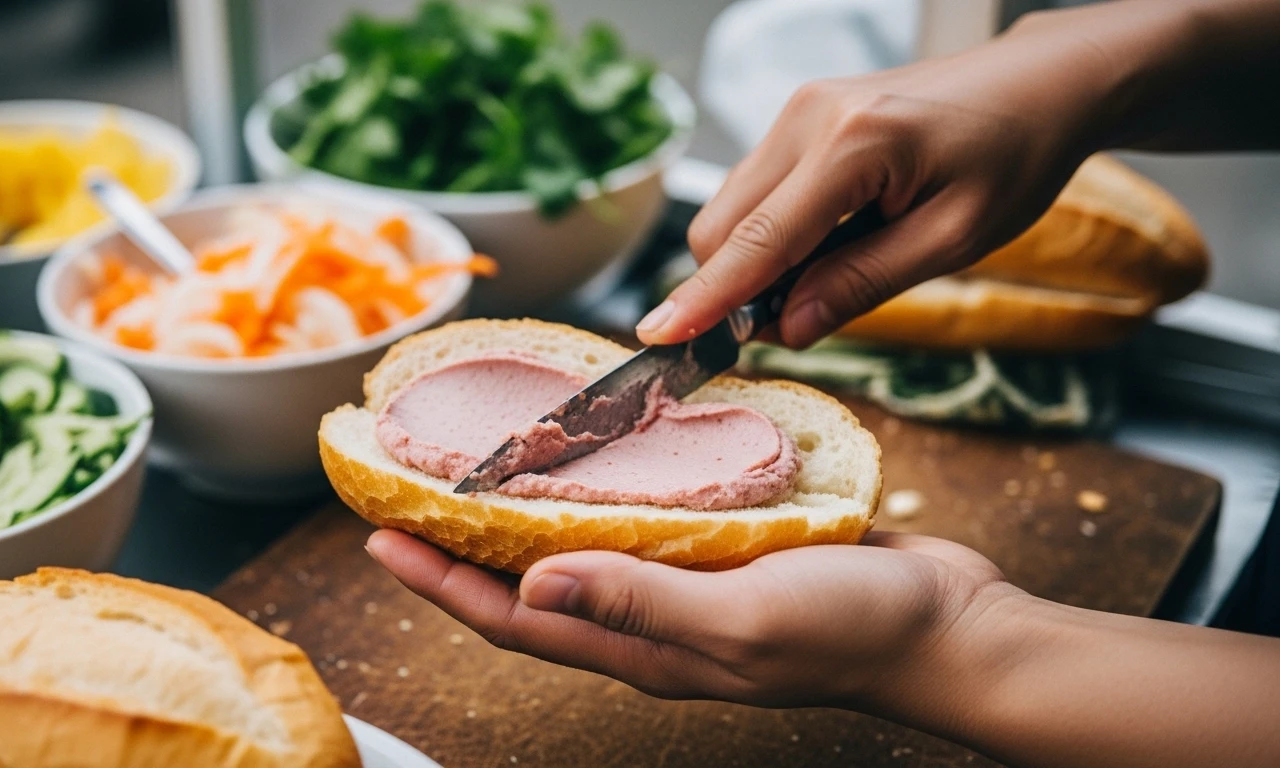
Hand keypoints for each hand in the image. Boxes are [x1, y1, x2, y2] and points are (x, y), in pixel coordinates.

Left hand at [365, 529, 1014, 708]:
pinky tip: (594, 454)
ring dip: (523, 513)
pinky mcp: (723, 551)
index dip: (440, 580)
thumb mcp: (741, 619)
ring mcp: (685, 585)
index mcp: (640, 645)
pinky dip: (600, 490)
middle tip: (408, 490)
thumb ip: (639, 604)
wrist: (945, 625)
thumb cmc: (852, 631)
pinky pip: (640, 519)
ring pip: (581, 548)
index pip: (512, 616)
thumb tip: (528, 583)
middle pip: (529, 582)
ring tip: (477, 465)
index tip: (378, 536)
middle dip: (461, 545)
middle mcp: (648, 619)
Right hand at [636, 8, 1140, 348]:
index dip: (706, 299)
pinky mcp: (801, 114)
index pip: (757, 243)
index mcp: (853, 147)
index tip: (657, 338)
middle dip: (733, 288)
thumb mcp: (954, 239)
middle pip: (721, 227)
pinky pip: (755, 189)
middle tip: (794, 324)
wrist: (1041, 85)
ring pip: (730, 209)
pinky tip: (826, 242)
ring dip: (754, 262)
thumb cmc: (1014, 158)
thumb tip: (786, 329)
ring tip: (828, 275)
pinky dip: (770, 233)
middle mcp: (808, 117)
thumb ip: (863, 283)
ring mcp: (799, 110)